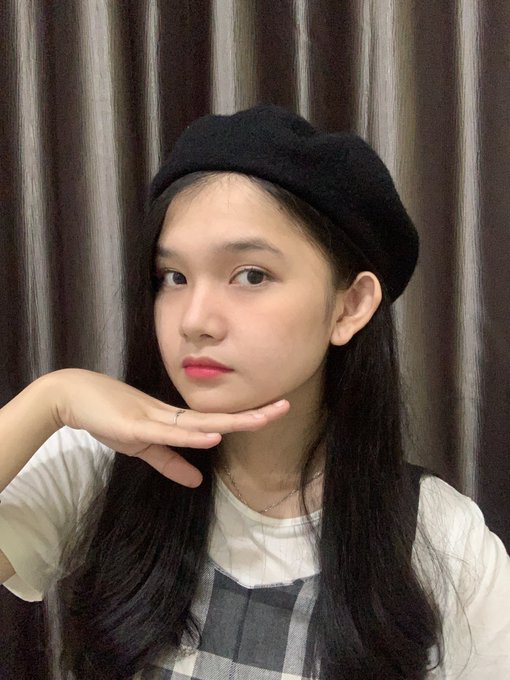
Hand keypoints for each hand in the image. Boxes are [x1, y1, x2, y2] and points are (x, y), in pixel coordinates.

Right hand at [46, 368, 289, 487]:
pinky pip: (169, 432)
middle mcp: (172, 416)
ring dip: (231, 421)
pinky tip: (212, 436)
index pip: (217, 421)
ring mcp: (155, 418)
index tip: (272, 413)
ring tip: (262, 419)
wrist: (74, 398)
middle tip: (285, 406)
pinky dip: (191, 435)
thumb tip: (198, 481)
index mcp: (176, 422)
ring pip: (201, 422)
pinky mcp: (136, 426)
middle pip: (218, 418)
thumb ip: (171, 463)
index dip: (244, 418)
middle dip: (252, 414)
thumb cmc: (110, 416)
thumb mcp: (143, 446)